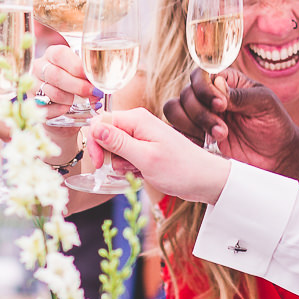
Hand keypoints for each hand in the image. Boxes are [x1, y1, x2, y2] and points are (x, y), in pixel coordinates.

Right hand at [32, 44, 91, 110]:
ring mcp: (33, 85)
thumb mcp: (81, 75)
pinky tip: (69, 109)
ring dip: (72, 100)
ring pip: (53, 92)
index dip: (76, 66)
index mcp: (52, 54)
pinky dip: (61, 110)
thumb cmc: (75, 86)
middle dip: (78, 86)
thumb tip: (99, 78)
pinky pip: (47, 108)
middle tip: (94, 92)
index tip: (90, 76)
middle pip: (56, 75)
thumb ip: (87, 73)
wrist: (65, 109)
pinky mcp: (33, 104)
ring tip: (86, 103)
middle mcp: (39, 67)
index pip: (60, 55)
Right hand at [88, 107, 229, 202]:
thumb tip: (94, 127)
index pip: (100, 121)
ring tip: (140, 170)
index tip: (99, 163)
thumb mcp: (145, 158)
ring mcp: (141, 135)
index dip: (94, 142)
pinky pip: (125, 155)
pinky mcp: (145, 147)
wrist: (204, 180)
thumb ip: (118, 142)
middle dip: (109, 155)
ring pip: (114, 148)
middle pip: (105, 134)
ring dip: (121, 164)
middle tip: (126, 168)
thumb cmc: (180, 169)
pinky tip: (143, 172)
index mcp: (137, 119)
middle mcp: (138, 123)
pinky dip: (129, 167)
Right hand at [162, 69, 298, 186]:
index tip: (221, 105)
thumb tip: (217, 86)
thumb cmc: (273, 124)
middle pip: (185, 94)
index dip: (204, 88)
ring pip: (174, 110)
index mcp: (224, 82)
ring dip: (191, 124)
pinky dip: (187, 138)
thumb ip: (240, 95)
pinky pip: (176, 132)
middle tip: (224, 130)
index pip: (200, 75)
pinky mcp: (194, 137)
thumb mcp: (264, 104)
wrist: (275, 157)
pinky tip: (208, 146)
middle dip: (201, 113)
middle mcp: (207, 97)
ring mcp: (199, 117)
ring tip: (219, 137)